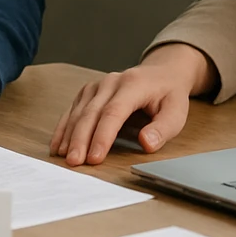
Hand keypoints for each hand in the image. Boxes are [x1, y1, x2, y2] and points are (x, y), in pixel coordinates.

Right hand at [50, 43, 217, 166]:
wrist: (161, 74)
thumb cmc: (168, 96)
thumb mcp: (177, 112)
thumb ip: (162, 128)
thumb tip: (146, 143)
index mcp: (133, 84)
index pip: (114, 112)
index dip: (103, 136)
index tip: (95, 158)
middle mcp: (111, 81)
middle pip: (91, 112)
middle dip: (81, 139)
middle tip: (74, 162)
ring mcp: (98, 85)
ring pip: (79, 111)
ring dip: (69, 135)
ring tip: (65, 157)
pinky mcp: (89, 92)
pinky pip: (73, 110)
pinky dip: (64, 128)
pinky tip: (58, 145)